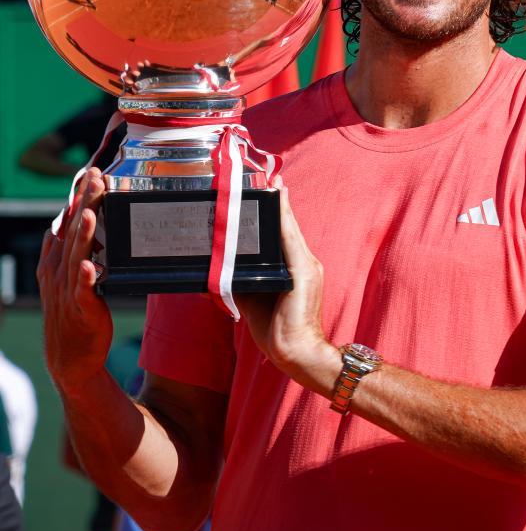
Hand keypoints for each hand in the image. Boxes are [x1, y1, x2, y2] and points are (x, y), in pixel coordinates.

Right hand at [37, 169, 112, 395]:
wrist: (70, 358)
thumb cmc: (72, 314)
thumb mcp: (66, 276)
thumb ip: (66, 250)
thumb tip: (64, 223)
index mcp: (57, 261)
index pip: (67, 222)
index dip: (77, 198)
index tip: (90, 172)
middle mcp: (59, 271)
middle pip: (72, 231)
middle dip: (83, 203)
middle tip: (95, 176)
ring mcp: (69, 289)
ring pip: (76, 255)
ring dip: (82, 233)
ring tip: (89, 211)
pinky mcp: (82, 309)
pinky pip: (84, 291)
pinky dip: (85, 277)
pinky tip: (88, 265)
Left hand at [235, 182, 339, 391]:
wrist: (295, 351)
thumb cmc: (276, 331)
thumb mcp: (251, 299)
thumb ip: (238, 280)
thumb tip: (214, 270)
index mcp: (293, 269)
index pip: (284, 235)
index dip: (277, 213)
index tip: (270, 190)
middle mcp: (303, 262)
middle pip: (288, 226)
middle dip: (280, 202)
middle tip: (271, 178)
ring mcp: (306, 265)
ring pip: (290, 228)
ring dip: (282, 204)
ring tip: (274, 182)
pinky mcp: (304, 271)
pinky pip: (291, 239)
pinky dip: (284, 218)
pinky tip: (278, 201)